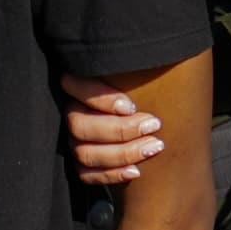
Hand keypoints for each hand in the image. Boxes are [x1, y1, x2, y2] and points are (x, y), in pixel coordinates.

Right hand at [61, 73, 163, 188]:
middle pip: (80, 125)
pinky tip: (136, 171)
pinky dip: (111, 175)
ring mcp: (74, 140)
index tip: (132, 106)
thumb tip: (158, 54)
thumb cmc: (153, 92)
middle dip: (120, 129)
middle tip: (153, 125)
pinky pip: (86, 175)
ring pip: (85, 153)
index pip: (76, 87)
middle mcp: (72, 113)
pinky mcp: (81, 164)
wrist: (158, 127)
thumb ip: (140, 69)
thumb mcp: (145, 78)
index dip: (101, 99)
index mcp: (80, 85)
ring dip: (122, 153)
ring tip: (154, 146)